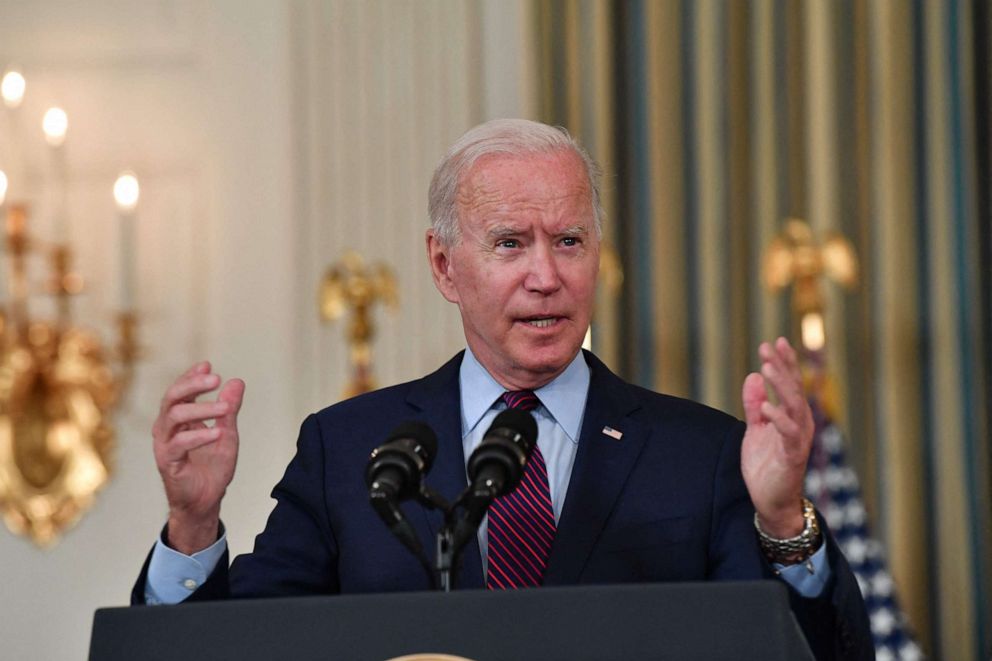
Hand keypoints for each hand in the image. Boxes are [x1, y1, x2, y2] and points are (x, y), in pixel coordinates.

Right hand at [152, 361, 244, 553]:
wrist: (205, 501)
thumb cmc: (212, 468)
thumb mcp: (227, 434)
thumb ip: (229, 410)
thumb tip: (237, 381)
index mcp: (178, 420)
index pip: (179, 391)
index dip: (191, 377)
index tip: (207, 365)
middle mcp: (167, 429)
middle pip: (171, 398)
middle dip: (192, 385)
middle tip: (215, 378)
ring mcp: (165, 445)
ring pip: (174, 416)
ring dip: (201, 409)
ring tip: (226, 408)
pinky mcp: (168, 463)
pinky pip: (179, 444)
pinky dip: (199, 436)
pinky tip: (217, 433)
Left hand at [740, 338, 813, 537]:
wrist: (771, 501)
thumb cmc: (766, 465)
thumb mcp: (755, 429)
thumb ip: (754, 404)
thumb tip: (752, 376)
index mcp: (792, 416)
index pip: (789, 384)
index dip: (784, 363)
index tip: (774, 341)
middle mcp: (800, 424)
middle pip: (794, 390)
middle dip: (782, 367)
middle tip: (768, 346)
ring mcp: (797, 440)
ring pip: (794, 407)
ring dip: (781, 386)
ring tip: (766, 367)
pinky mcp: (792, 456)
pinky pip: (788, 434)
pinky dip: (778, 419)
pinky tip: (766, 406)